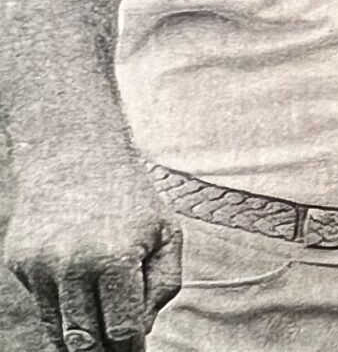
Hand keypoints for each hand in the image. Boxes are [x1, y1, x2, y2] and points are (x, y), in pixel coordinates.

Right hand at [4, 153, 182, 350]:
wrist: (74, 155)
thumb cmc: (130, 197)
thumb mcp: (167, 233)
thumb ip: (162, 285)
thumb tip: (140, 330)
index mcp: (115, 258)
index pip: (121, 328)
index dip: (130, 347)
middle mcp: (71, 266)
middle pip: (85, 338)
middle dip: (103, 351)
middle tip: (116, 351)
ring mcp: (39, 267)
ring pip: (58, 329)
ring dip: (78, 341)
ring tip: (98, 342)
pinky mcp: (19, 265)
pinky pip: (42, 304)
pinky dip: (61, 311)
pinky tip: (79, 300)